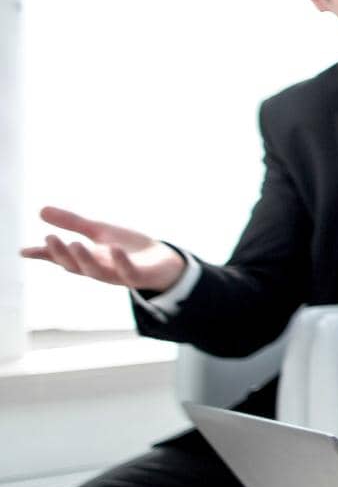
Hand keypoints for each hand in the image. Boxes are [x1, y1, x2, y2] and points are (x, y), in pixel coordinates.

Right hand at [19, 206, 185, 293]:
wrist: (164, 263)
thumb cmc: (128, 249)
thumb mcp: (99, 232)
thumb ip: (73, 223)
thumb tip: (41, 210)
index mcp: (87, 259)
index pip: (62, 258)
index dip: (44, 254)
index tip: (25, 251)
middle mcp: (99, 269)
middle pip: (76, 266)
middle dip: (62, 254)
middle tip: (50, 238)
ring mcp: (119, 275)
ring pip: (98, 272)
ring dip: (85, 258)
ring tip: (76, 243)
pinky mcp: (139, 276)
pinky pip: (129, 272)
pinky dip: (121, 262)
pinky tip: (115, 249)